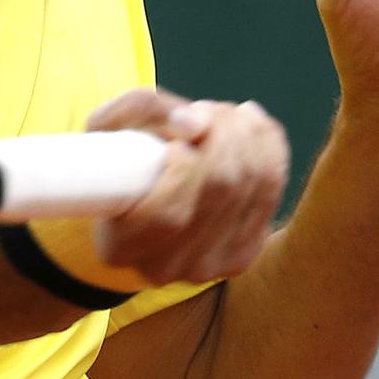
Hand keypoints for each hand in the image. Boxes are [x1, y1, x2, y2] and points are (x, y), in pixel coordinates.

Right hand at [85, 89, 289, 284]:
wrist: (133, 203)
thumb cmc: (116, 160)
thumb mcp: (106, 126)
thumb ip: (141, 111)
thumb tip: (195, 122)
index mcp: (120, 247)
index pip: (170, 213)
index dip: (186, 166)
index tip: (174, 140)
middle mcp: (165, 268)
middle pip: (221, 191)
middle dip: (222, 133)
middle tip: (204, 110)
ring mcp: (207, 268)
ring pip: (253, 188)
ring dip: (246, 134)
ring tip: (223, 114)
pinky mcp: (241, 255)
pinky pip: (272, 192)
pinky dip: (268, 147)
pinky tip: (250, 124)